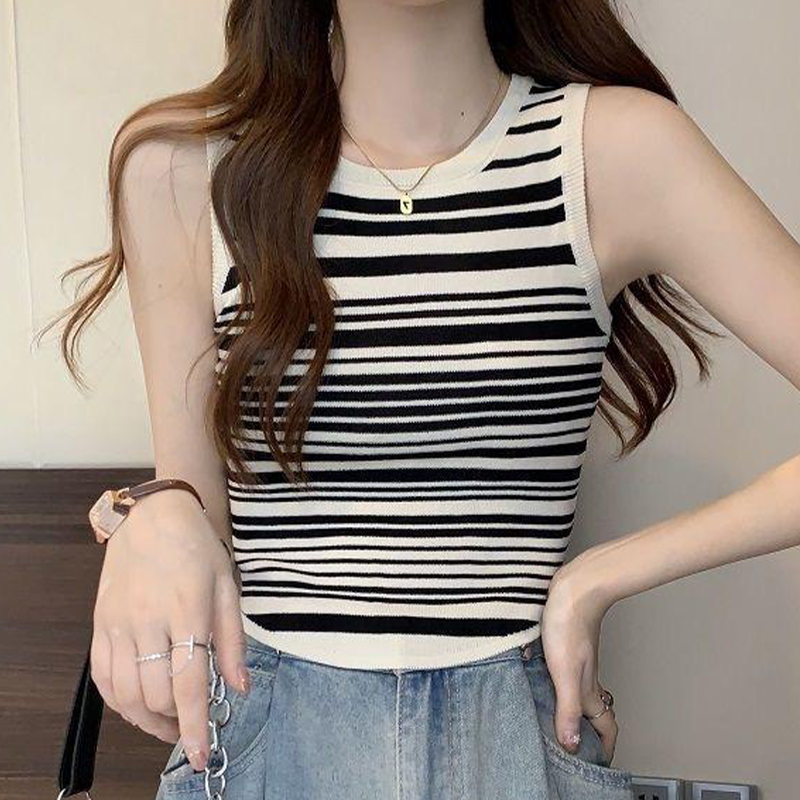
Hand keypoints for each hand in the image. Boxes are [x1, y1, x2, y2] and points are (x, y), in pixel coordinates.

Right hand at [90, 490, 246, 770]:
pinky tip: (138, 703)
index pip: (188, 682)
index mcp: (187, 609)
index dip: (195, 725)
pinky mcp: (100, 624)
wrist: (152, 516)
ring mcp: (118, 623)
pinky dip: (119, 702)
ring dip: (147, 718)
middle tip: (190, 723)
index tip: (201, 754)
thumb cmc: (196, 548)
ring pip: (125, 694)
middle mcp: (148, 620)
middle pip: (157, 694)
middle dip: (175, 721)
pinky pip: (102, 678)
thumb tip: (239, 686)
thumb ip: (232, 639)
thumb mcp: (228, 586)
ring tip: (167, 719)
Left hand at [539, 555, 617, 764]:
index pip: (605, 724)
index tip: (599, 762)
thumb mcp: (564, 671)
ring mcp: (576, 658)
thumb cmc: (569, 622)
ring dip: (574, 707)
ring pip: (580, 690)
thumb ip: (568, 707)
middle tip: (578, 746)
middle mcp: (585, 675)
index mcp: (587, 687)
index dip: (605, 746)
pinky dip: (558, 682)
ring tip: (559, 719)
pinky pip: (565, 671)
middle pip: (593, 710)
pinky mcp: (566, 642)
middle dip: (589, 731)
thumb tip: (571, 742)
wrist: (574, 586)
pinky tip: (540, 678)